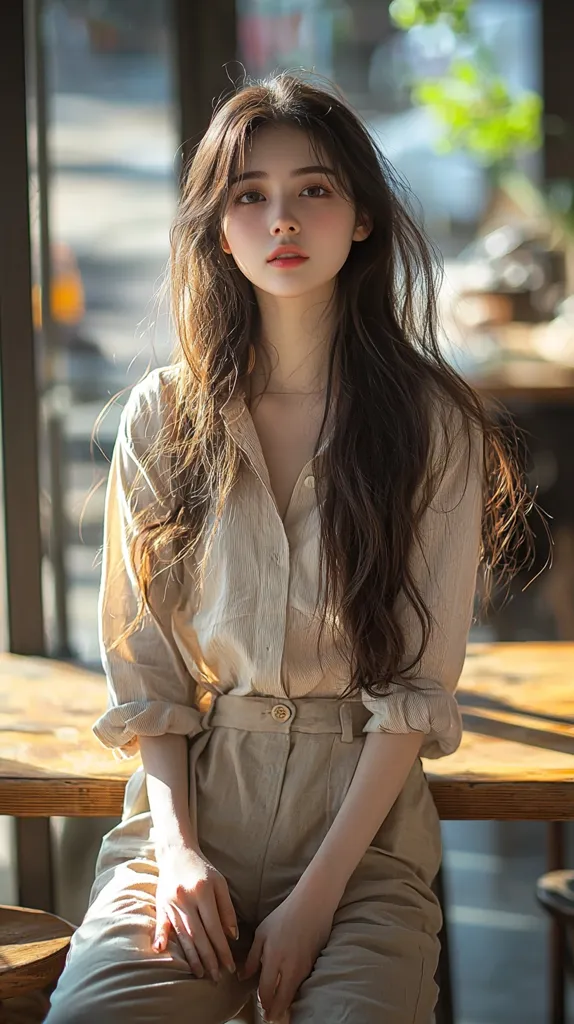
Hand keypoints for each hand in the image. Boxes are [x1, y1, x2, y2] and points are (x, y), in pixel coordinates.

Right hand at [153, 842, 238, 981]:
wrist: (176, 852)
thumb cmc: (202, 869)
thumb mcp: (219, 883)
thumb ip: (226, 909)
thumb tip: (232, 936)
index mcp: (202, 893)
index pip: (214, 928)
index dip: (222, 949)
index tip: (230, 966)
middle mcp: (185, 899)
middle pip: (199, 935)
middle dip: (209, 959)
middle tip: (217, 978)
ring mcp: (171, 903)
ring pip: (182, 935)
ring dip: (191, 956)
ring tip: (200, 973)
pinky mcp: (160, 904)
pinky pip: (160, 923)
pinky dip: (160, 937)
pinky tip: (160, 952)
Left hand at [238, 886, 336, 1021]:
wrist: (312, 905)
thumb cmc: (284, 915)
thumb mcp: (262, 933)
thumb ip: (252, 957)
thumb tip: (242, 976)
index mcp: (273, 958)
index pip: (266, 990)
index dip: (263, 1003)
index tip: (261, 1009)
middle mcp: (289, 967)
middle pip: (281, 999)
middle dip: (275, 1011)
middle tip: (270, 1018)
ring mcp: (303, 967)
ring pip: (293, 994)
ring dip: (285, 1005)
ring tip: (278, 1011)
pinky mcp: (312, 965)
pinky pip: (301, 985)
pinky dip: (294, 993)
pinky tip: (290, 994)